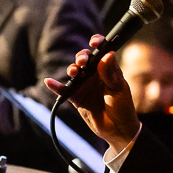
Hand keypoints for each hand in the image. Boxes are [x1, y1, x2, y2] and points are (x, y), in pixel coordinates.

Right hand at [43, 34, 141, 153]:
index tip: (94, 42)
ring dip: (72, 69)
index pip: (102, 51)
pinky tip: (49, 82)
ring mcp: (85, 85)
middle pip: (85, 59)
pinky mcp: (76, 97)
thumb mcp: (119, 89)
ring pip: (74, 72)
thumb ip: (110, 73)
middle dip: (81, 57)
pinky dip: (55, 86)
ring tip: (73, 73)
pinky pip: (64, 90)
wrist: (118, 130)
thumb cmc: (123, 108)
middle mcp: (95, 74)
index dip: (98, 43)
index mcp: (108, 68)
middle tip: (82, 62)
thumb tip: (107, 54)